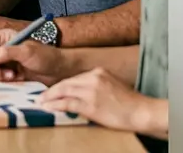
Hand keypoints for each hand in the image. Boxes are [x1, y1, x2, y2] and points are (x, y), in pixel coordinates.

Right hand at [0, 33, 73, 83]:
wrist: (61, 70)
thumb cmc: (46, 56)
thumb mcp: (26, 52)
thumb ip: (6, 53)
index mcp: (6, 37)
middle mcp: (4, 47)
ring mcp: (8, 60)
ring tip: (11, 76)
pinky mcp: (12, 72)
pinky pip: (0, 76)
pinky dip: (4, 79)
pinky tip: (15, 78)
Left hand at [39, 68, 162, 134]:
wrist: (141, 112)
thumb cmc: (129, 103)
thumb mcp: (111, 86)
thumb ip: (95, 85)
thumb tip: (78, 93)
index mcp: (98, 72)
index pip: (74, 78)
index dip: (60, 85)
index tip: (51, 91)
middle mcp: (93, 78)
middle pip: (66, 82)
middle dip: (52, 90)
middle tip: (41, 97)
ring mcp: (91, 91)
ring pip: (64, 91)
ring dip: (50, 97)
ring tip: (41, 102)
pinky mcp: (91, 104)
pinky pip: (68, 103)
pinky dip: (56, 105)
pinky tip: (48, 107)